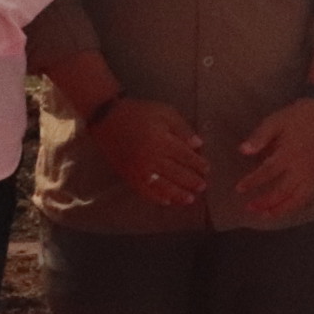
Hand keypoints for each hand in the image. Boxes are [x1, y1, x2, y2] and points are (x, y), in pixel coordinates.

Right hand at [91, 98, 210, 206]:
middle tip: (203, 187)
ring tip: (190, 199)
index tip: (207, 169)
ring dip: (177, 194)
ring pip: (162, 186)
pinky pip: (143, 191)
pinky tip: (166, 201)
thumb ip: (182, 129)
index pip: (185, 156)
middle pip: (176, 173)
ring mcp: (138, 169)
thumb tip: (198, 144)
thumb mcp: (165, 113)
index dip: (198, 164)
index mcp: (162, 141)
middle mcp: (151, 158)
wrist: (107, 118)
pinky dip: (156, 198)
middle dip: (191, 181)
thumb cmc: (139, 113)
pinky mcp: (127, 175)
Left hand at [237, 98, 313, 217]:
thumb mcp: (276, 120)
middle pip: (282, 191)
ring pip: (297, 199)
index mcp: (289, 153)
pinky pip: (308, 196)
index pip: (268, 172)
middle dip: (265, 202)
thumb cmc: (298, 116)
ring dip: (281, 209)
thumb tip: (242, 151)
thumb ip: (259, 136)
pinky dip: (297, 206)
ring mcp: (313, 173)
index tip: (239, 189)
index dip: (252, 182)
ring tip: (266, 215)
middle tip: (249, 208)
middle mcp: (302, 167)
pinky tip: (286, 209)